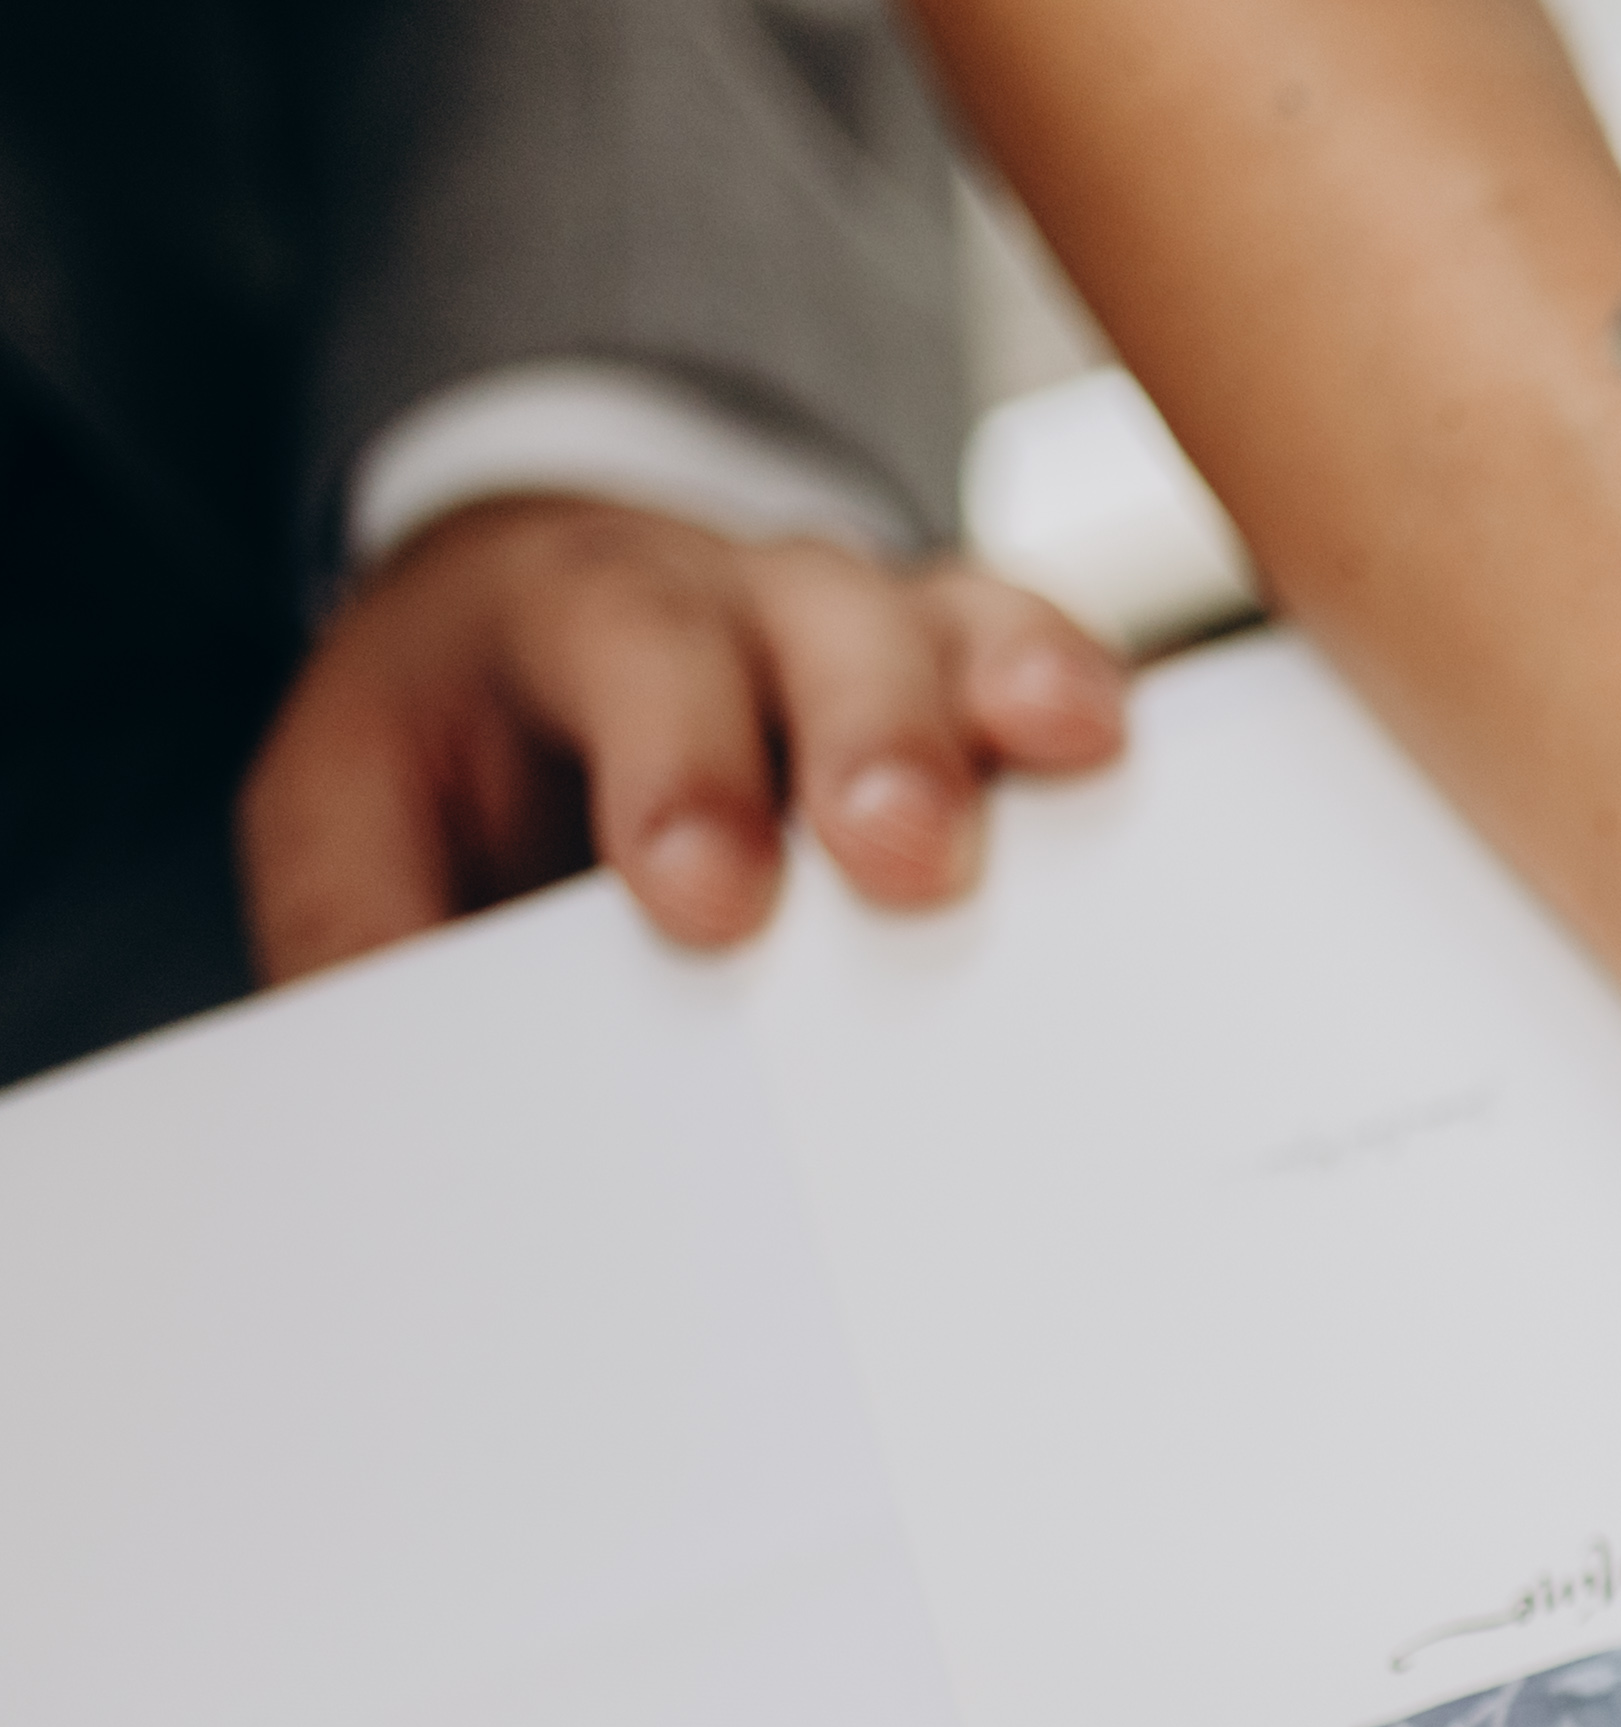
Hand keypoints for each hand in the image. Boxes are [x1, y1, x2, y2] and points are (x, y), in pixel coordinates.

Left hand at [239, 494, 1131, 982]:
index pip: (628, 654)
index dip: (680, 767)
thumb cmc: (460, 751)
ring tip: (1072, 751)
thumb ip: (363, 930)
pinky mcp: (965, 678)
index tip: (706, 898)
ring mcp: (869, 627)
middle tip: (903, 852)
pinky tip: (1125, 753)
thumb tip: (390, 1088)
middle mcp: (739, 597)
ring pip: (952, 620)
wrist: (527, 641)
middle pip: (820, 624)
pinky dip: (1088, 695)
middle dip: (872, 736)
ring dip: (1014, 688)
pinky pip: (1044, 655)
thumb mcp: (349, 822)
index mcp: (570, 613)